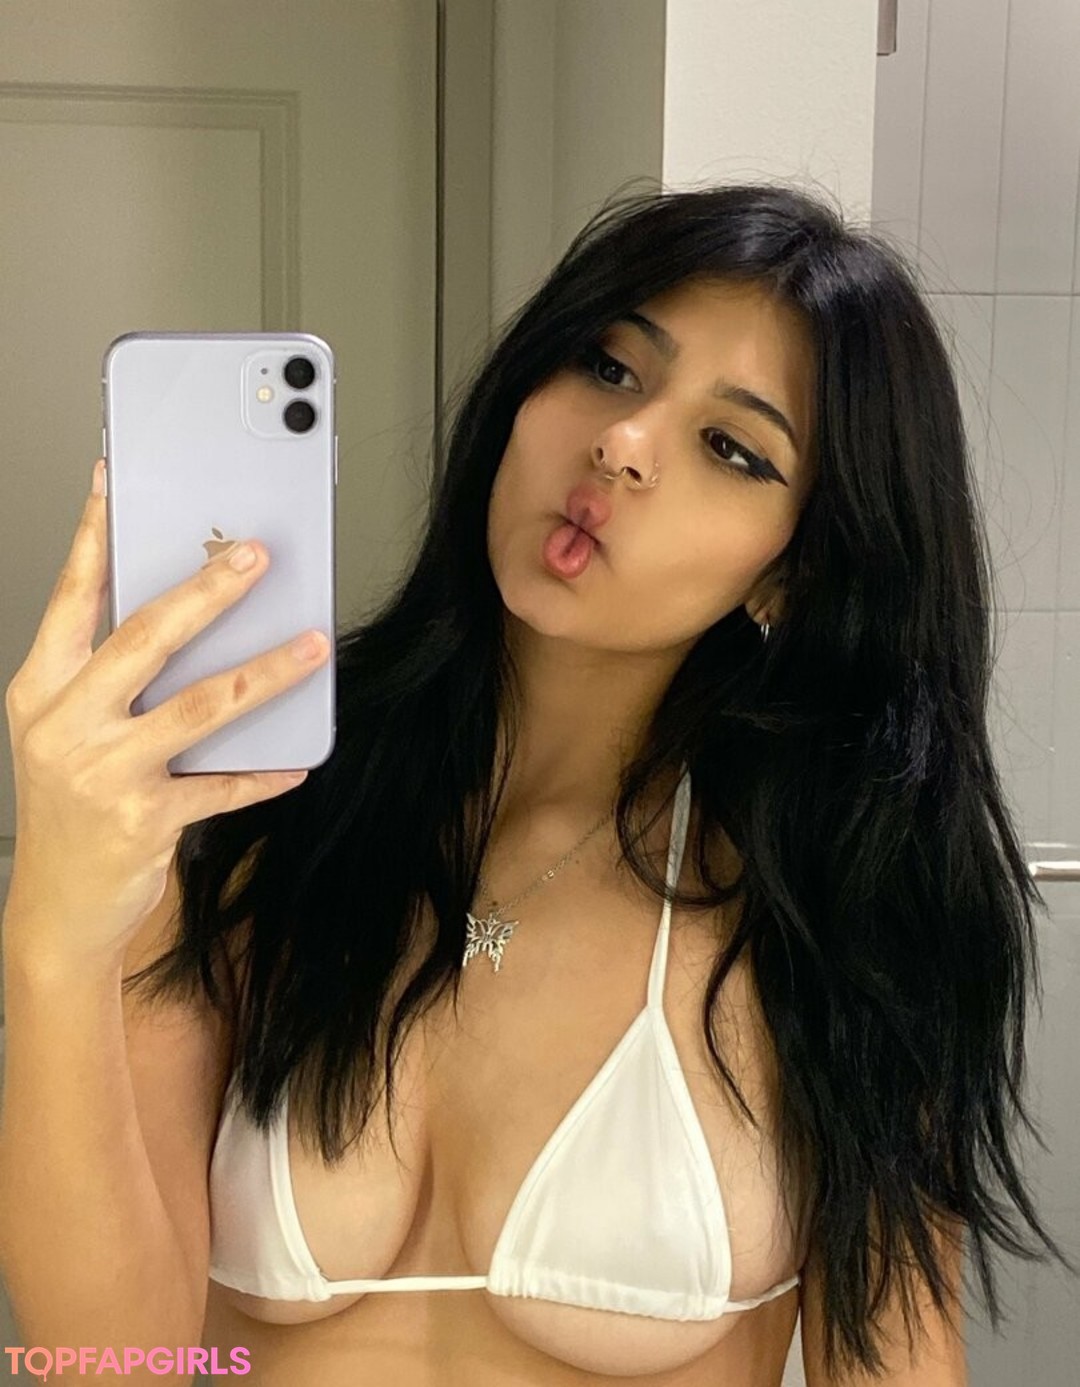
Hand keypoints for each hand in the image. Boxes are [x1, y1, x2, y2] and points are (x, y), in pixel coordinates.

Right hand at [2, 458, 330, 968]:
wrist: (55, 909)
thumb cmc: (67, 810)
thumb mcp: (66, 732)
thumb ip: (111, 679)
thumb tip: (190, 618)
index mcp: (41, 689)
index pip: (72, 596)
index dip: (94, 535)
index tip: (115, 480)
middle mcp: (64, 723)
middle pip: (145, 638)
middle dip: (208, 591)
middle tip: (255, 556)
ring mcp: (102, 772)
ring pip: (200, 705)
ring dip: (265, 671)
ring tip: (312, 645)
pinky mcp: (144, 820)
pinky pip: (222, 786)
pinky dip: (265, 772)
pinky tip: (299, 761)